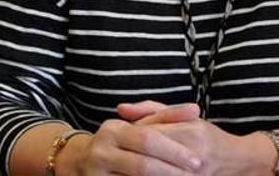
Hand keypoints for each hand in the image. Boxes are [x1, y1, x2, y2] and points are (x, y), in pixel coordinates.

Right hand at [55, 114, 201, 175]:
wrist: (81, 161)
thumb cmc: (121, 141)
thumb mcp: (139, 124)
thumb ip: (167, 115)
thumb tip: (195, 109)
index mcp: (113, 130)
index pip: (149, 140)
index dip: (174, 151)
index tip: (197, 161)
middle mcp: (101, 152)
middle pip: (142, 166)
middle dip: (171, 172)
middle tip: (195, 175)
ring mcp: (96, 174)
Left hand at [118, 102, 272, 175]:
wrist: (238, 162)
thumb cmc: (208, 137)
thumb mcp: (185, 117)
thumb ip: (152, 110)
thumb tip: (120, 108)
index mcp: (190, 133)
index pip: (149, 134)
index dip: (130, 137)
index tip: (118, 140)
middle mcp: (192, 155)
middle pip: (148, 159)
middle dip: (128, 161)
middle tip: (114, 162)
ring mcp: (192, 175)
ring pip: (152, 175)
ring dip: (133, 174)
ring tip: (121, 170)